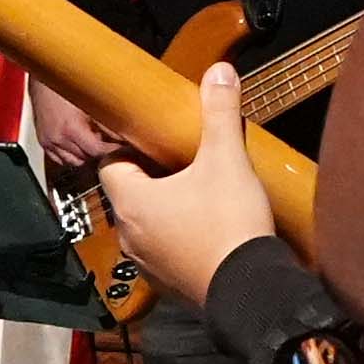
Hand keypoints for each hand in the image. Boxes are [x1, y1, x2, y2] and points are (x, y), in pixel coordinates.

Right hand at [20, 80, 111, 180]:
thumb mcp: (91, 102)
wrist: (43, 75)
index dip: (112, 151)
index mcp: (70, 128)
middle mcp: (57, 138)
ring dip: (86, 156)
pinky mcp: (43, 140)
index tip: (121, 148)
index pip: (97, 151)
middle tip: (112, 144)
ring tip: (97, 143)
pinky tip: (81, 145)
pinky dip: (72, 155)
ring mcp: (49, 141)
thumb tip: (123, 134)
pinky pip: (60, 158)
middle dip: (100, 153)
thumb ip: (107, 122)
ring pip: (73, 161)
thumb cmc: (66, 83)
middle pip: (86, 158)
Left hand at [95, 81, 277, 304]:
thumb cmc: (230, 224)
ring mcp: (145, 263)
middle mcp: (128, 235)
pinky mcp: (167, 284)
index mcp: (131, 201)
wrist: (251, 290)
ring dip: (165, 208)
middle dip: (152, 176)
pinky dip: (177, 238)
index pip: (112, 164)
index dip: (131, 147)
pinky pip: (163, 252)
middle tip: (184, 161)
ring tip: (198, 193)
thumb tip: (219, 72)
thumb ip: (220, 112)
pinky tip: (206, 228)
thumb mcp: (227, 158)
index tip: (156, 139)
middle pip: (129, 193)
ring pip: (146, 224)